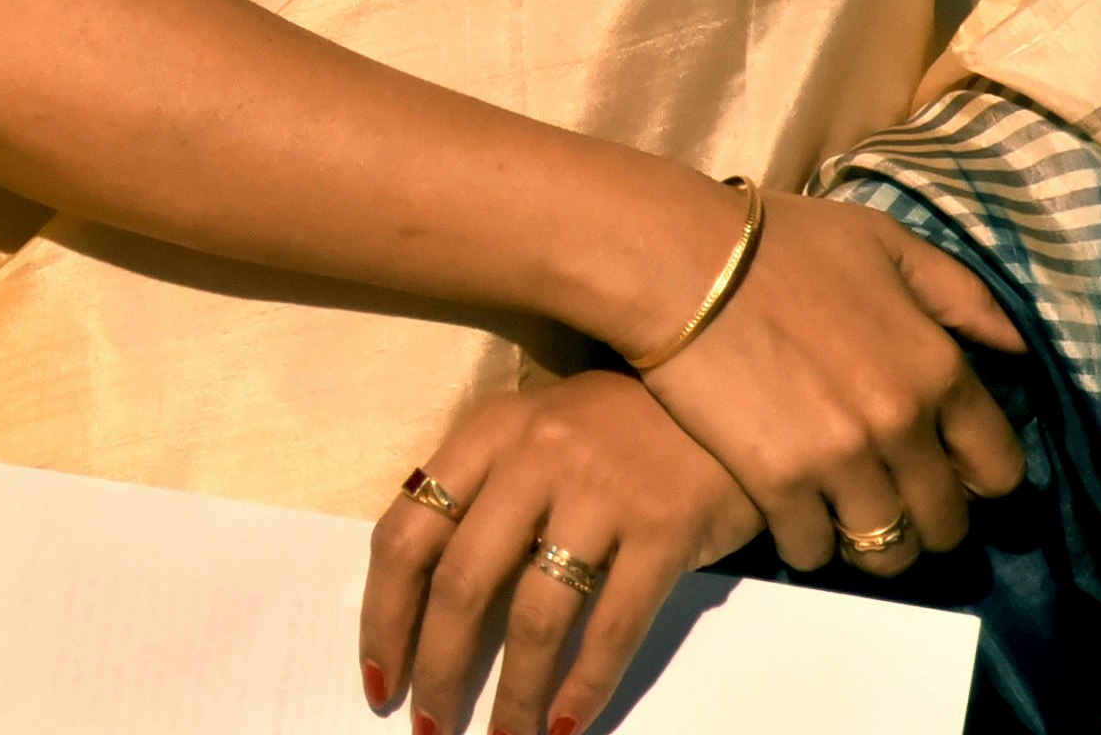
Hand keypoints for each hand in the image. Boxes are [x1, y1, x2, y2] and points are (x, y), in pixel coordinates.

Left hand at [360, 371, 759, 734]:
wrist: (723, 398)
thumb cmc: (612, 429)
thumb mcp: (532, 437)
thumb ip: (481, 498)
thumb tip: (426, 609)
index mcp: (487, 434)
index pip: (408, 532)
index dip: (383, 614)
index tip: (376, 677)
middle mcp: (535, 458)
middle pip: (463, 582)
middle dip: (440, 668)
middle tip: (430, 727)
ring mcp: (603, 494)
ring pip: (536, 617)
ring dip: (513, 696)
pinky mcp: (666, 530)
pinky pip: (612, 627)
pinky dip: (584, 687)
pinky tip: (565, 726)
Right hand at [632, 190, 1027, 575]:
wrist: (677, 258)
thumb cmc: (782, 242)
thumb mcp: (886, 243)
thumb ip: (960, 295)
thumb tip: (1017, 348)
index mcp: (938, 370)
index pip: (999, 470)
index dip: (979, 481)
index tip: (950, 475)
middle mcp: (902, 426)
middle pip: (946, 525)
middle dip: (927, 522)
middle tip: (893, 503)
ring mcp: (841, 461)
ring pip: (885, 552)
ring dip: (872, 544)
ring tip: (847, 522)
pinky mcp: (778, 483)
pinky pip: (814, 550)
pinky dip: (807, 542)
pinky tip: (792, 516)